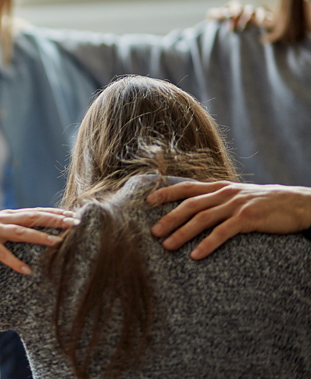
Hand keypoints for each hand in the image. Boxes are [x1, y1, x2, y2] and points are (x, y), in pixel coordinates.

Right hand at [0, 208, 78, 274]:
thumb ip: (11, 226)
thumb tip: (32, 229)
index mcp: (7, 215)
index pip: (36, 211)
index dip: (54, 212)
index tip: (72, 214)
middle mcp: (2, 219)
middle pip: (33, 217)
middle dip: (54, 220)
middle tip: (74, 222)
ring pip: (21, 232)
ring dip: (40, 236)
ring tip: (57, 243)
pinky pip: (2, 254)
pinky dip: (14, 262)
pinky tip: (26, 270)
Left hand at [148, 181, 310, 258]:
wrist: (297, 203)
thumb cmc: (265, 203)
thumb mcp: (238, 196)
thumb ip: (217, 199)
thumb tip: (194, 208)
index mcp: (219, 187)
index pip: (187, 187)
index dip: (166, 193)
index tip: (148, 201)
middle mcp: (224, 193)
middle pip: (190, 204)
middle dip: (169, 218)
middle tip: (153, 232)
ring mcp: (236, 205)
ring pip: (203, 218)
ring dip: (183, 233)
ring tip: (167, 246)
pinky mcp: (248, 219)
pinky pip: (223, 232)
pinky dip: (208, 244)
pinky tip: (196, 255)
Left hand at [205, 0, 273, 31]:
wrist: (216, 30)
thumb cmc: (213, 21)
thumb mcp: (212, 17)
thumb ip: (217, 13)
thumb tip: (227, 12)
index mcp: (232, 6)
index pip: (236, 5)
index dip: (235, 9)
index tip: (233, 15)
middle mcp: (243, 9)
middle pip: (248, 8)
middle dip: (245, 15)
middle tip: (240, 26)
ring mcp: (250, 15)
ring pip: (257, 11)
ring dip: (259, 15)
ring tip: (259, 22)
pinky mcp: (255, 21)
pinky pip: (263, 16)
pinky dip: (267, 16)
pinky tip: (270, 19)